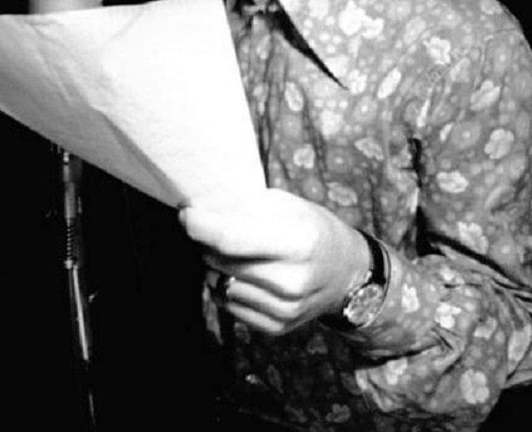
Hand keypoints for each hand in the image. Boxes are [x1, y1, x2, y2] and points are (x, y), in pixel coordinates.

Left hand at [179, 188, 369, 335]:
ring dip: (215, 266)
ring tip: (235, 254)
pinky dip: (225, 287)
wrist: (345, 273)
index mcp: (299, 243)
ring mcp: (285, 309)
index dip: (200, 226)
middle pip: (220, 261)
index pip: (231, 238)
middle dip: (207, 243)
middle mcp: (292, 281)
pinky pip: (227, 305)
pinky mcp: (276, 327)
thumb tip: (201, 208)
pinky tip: (242, 275)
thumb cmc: (312, 230)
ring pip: (219, 284)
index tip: (186, 214)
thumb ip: (245, 205)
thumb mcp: (288, 205)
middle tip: (216, 230)